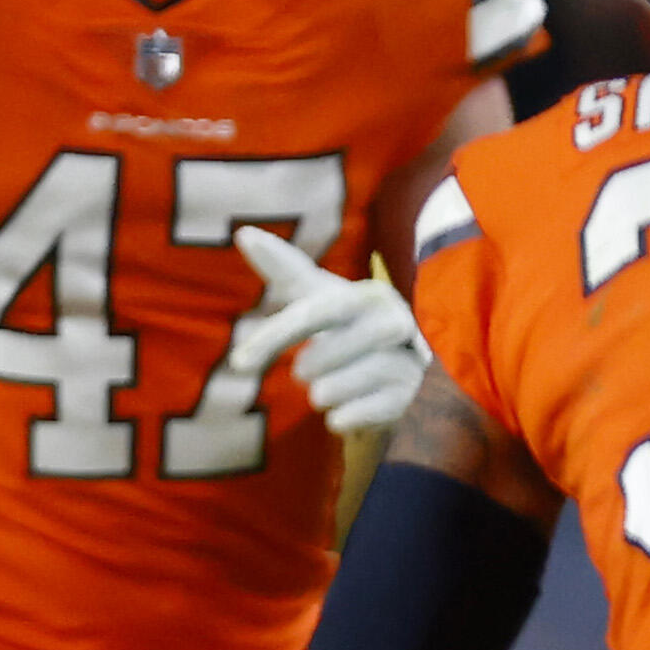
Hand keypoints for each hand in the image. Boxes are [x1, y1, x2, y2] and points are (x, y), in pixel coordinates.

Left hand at [232, 225, 429, 435]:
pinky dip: (345, 417)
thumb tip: (244, 233)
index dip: (275, 335)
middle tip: (302, 373)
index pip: (312, 313)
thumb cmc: (347, 329)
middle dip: (310, 365)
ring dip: (325, 393)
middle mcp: (393, 320)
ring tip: (325, 391)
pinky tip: (340, 415)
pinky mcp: (410, 395)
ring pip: (345, 383)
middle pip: (330, 350)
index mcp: (366, 295)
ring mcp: (406, 359)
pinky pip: (366, 411)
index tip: (239, 362)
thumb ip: (284, 268)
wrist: (395, 376)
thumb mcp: (317, 298)